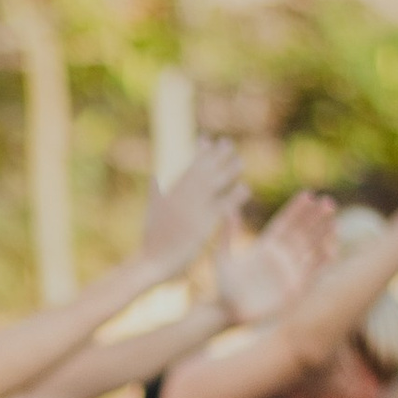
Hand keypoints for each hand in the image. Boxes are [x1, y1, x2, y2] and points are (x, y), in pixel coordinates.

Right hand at [138, 142, 245, 272]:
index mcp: (170, 191)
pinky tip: (245, 189)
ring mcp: (194, 207)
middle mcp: (183, 195)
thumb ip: (155, 191)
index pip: (187, 164)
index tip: (206, 138)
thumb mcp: (152, 210)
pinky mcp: (204, 222)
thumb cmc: (152, 239)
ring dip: (229, 170)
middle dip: (216, 154)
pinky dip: (235, 195)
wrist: (152, 260)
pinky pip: (224, 204)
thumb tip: (154, 175)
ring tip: (240, 161)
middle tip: (227, 143)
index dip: (198, 150)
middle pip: (203, 168)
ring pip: (215, 182)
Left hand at [216, 189, 334, 321]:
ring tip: (334, 220)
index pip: (284, 223)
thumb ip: (227, 235)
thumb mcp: (223, 258)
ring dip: (322, 235)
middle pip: (301, 232)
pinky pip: (312, 272)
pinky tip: (332, 249)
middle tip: (328, 202)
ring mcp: (289, 271)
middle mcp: (280, 257)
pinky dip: (322, 261)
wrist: (229, 314)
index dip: (296, 209)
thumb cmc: (224, 287)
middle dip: (315, 218)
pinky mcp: (295, 288)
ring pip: (310, 248)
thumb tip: (229, 209)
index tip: (308, 194)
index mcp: (264, 247)